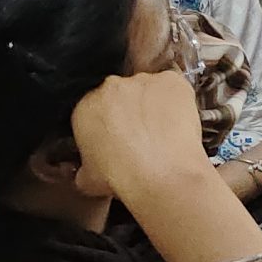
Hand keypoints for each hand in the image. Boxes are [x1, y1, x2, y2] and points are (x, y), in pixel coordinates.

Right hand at [72, 72, 222, 206]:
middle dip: (129, 110)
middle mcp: (111, 88)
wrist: (161, 175)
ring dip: (152, 105)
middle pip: (120, 94)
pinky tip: (177, 122)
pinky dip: (176, 100)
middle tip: (140, 134)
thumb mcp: (87, 180)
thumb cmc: (125, 177)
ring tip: (162, 131)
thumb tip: (88, 171)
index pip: (94, 108)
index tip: (116, 135)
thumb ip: (84, 168)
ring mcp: (142, 81)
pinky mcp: (171, 81)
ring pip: (147, 89)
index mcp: (84, 107)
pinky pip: (173, 86)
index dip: (107, 122)